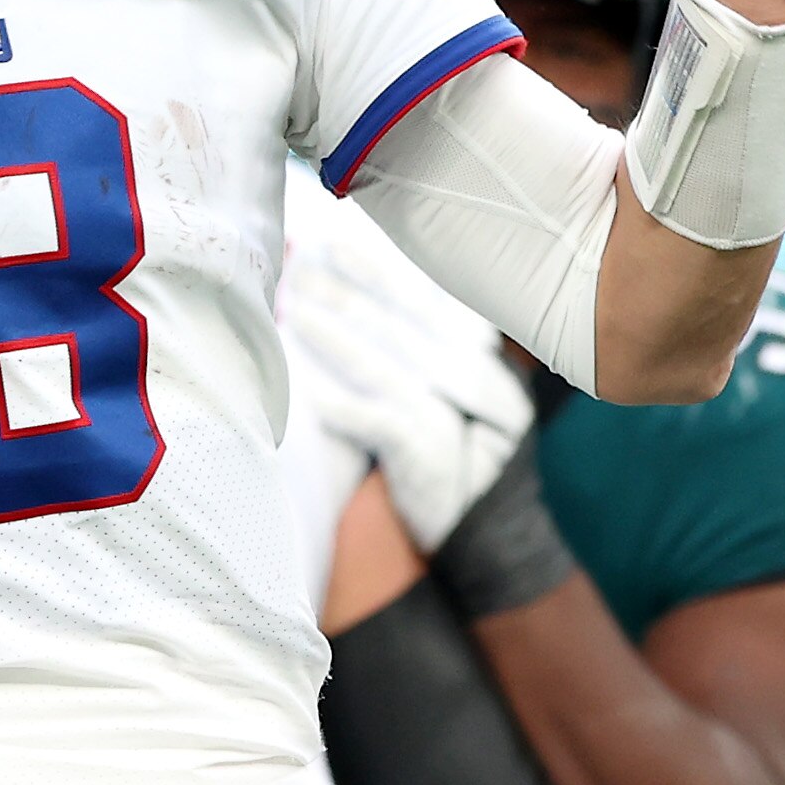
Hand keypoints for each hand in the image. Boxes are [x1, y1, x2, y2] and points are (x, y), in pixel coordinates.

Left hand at [283, 238, 534, 553]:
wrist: (485, 540)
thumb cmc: (453, 461)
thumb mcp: (443, 401)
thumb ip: (414, 352)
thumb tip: (348, 294)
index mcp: (488, 362)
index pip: (433, 305)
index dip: (385, 273)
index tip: (337, 245)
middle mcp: (483, 384)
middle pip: (410, 326)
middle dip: (353, 294)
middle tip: (304, 266)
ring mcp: (459, 422)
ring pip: (392, 367)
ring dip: (340, 337)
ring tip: (296, 310)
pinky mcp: (430, 462)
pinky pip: (382, 423)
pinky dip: (345, 405)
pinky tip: (309, 392)